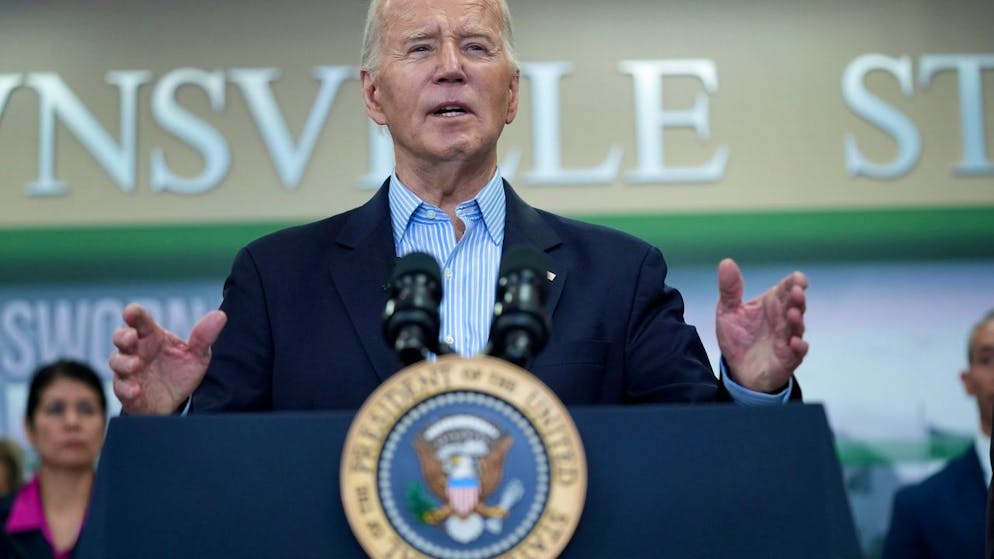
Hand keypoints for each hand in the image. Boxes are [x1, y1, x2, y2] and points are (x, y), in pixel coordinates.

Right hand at [109, 303, 226, 413]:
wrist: (175, 403)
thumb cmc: (180, 372)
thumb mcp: (197, 356)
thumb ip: (204, 337)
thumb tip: (220, 315)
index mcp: (152, 337)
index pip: (140, 320)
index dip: (134, 314)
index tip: (131, 311)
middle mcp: (137, 350)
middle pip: (121, 337)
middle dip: (122, 335)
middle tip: (131, 338)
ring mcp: (129, 371)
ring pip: (116, 362)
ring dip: (123, 363)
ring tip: (136, 365)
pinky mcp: (127, 391)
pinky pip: (121, 388)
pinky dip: (126, 388)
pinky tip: (136, 390)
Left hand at [715, 258, 807, 392]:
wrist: (737, 369)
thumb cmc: (739, 337)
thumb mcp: (728, 311)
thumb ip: (729, 289)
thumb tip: (726, 262)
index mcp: (771, 304)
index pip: (785, 289)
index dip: (794, 282)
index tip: (798, 278)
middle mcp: (783, 319)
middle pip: (795, 305)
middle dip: (797, 298)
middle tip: (797, 291)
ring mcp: (787, 339)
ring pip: (797, 327)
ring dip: (797, 320)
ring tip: (793, 313)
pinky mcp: (787, 358)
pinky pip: (797, 353)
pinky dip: (798, 347)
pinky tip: (794, 342)